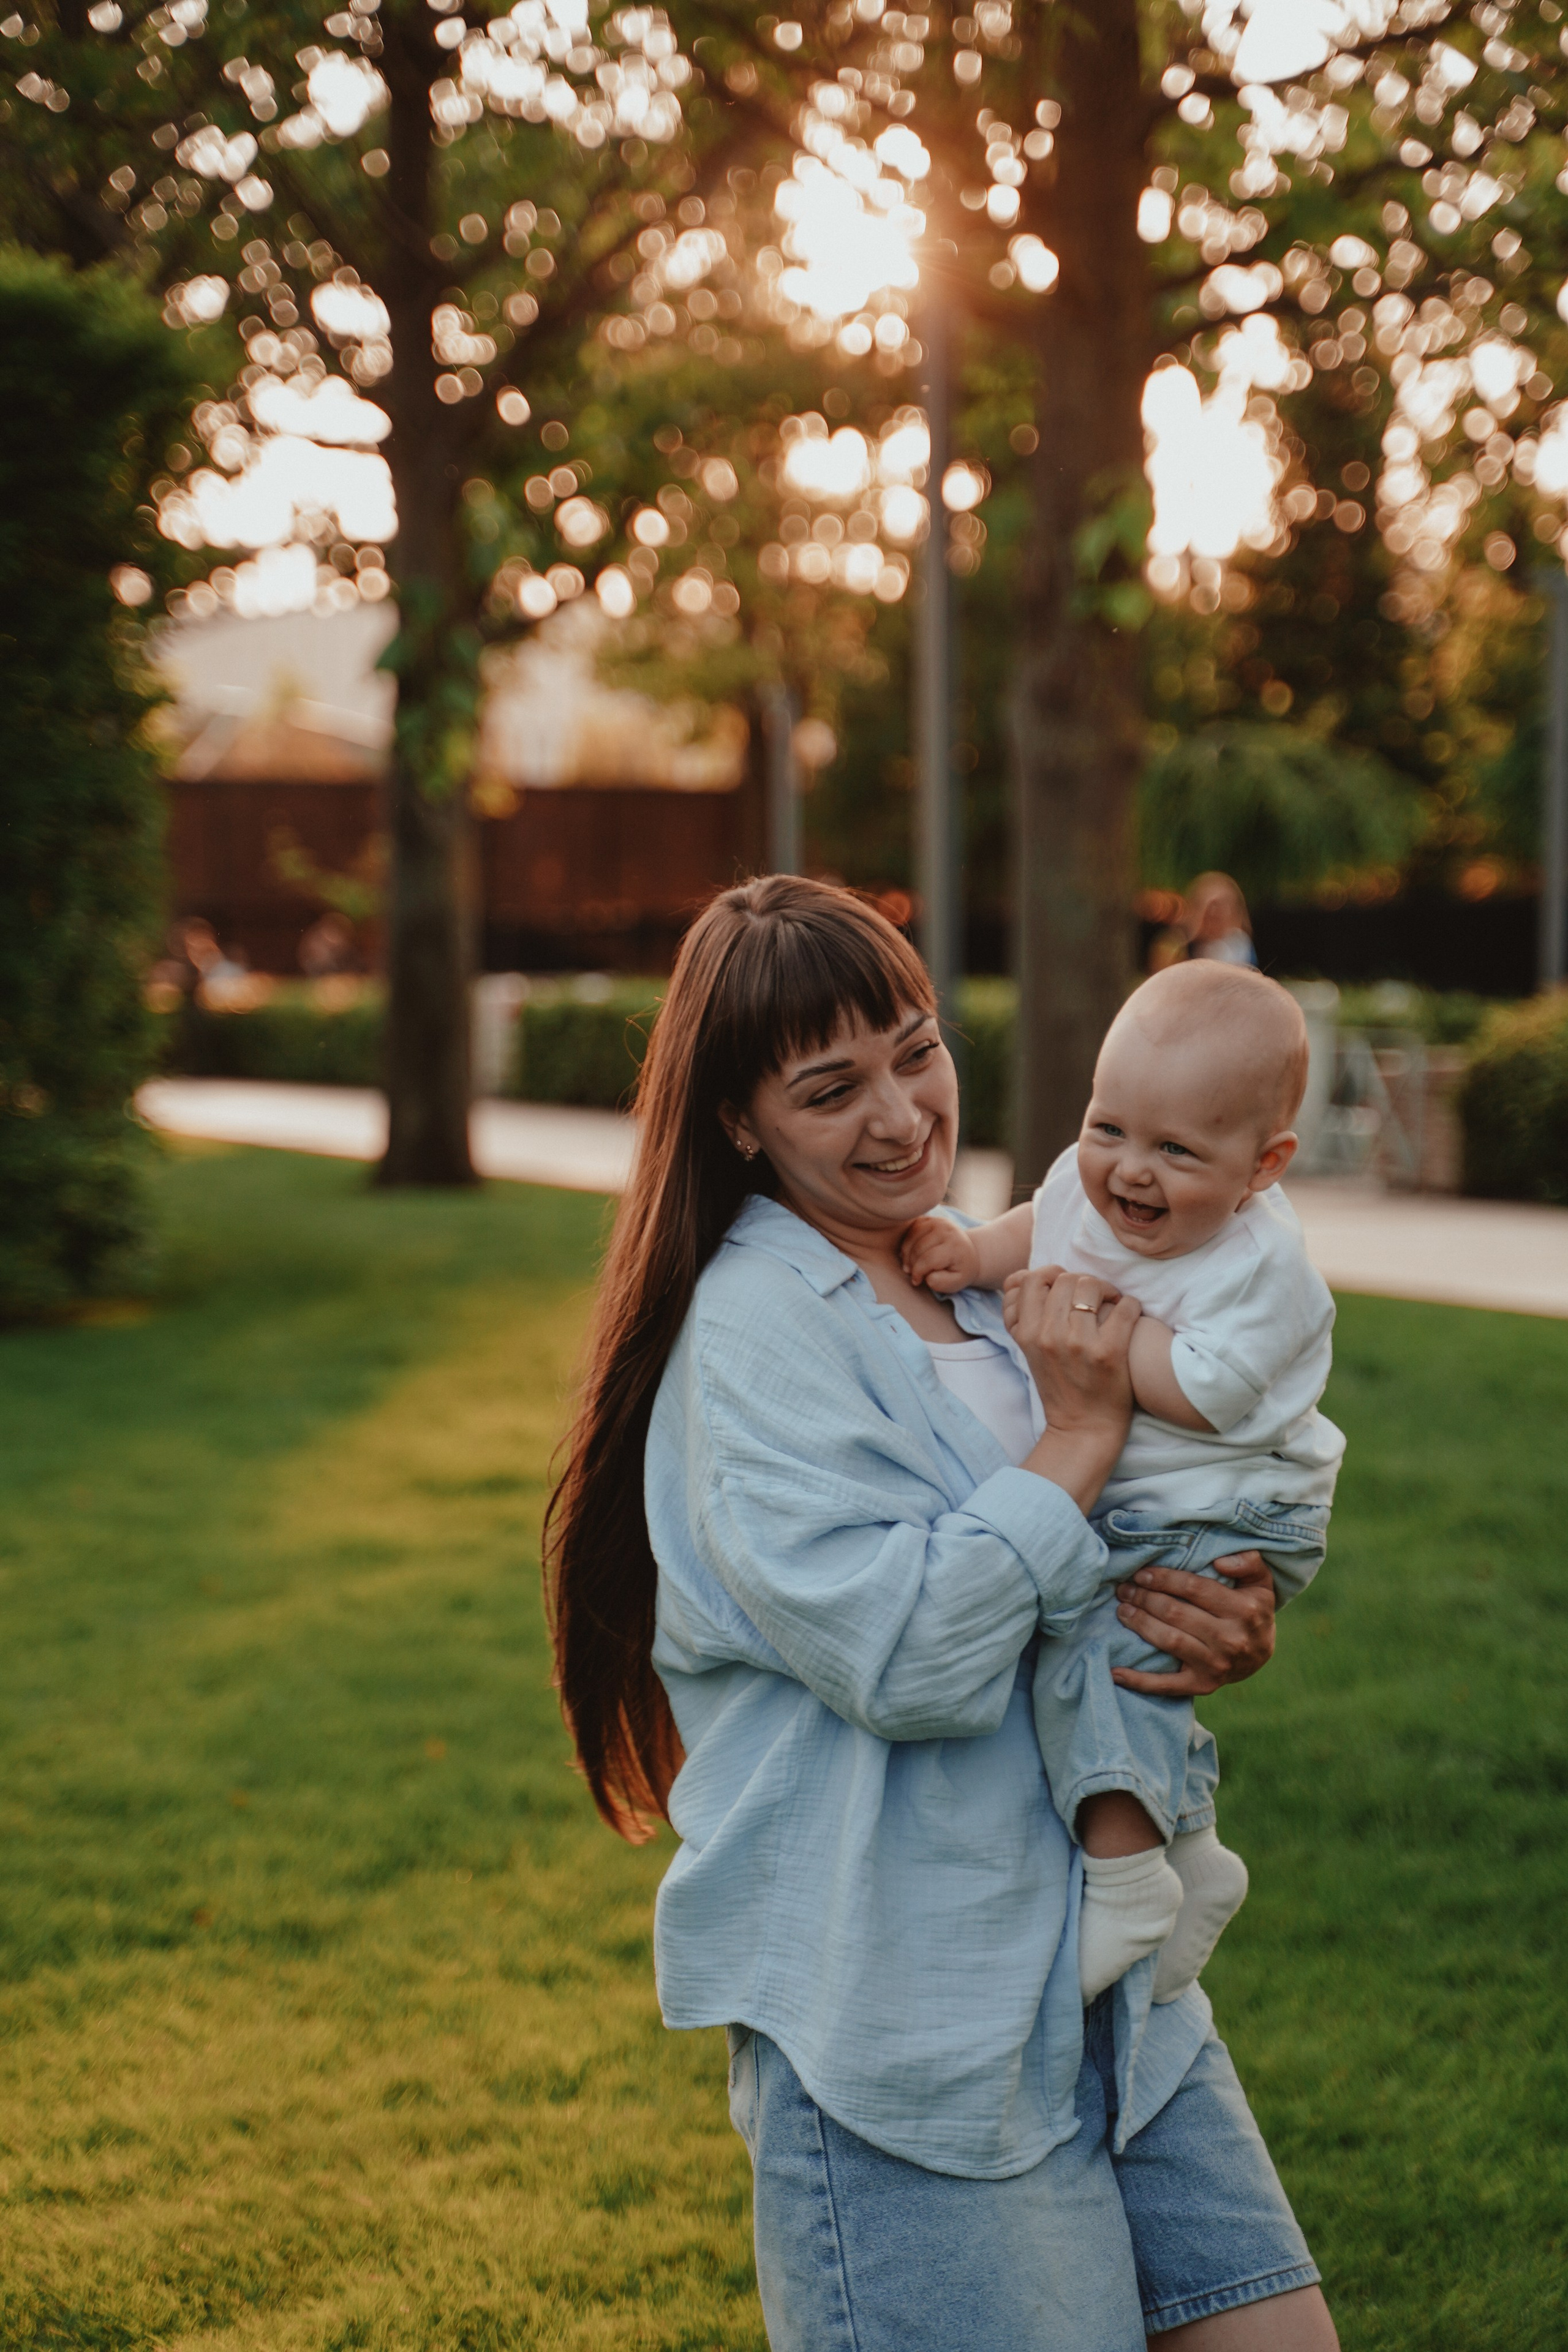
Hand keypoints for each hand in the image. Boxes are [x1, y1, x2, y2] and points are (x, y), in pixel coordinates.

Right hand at [900, 1214, 979, 1293]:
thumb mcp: (956, 1282)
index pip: (928, 1259)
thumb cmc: (959, 1269)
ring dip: (906, 1254)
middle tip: (914, 1274)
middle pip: (918, 1249)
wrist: (968, 1252)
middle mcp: (946, 1229)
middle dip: (912, 1264)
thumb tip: (927, 1276)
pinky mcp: (929, 1219)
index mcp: (955, 1246)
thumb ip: (942, 1283)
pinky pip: (910, 1230)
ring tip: (910, 1265)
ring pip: (911, 1238)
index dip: (918, 1273)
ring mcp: (937, 1221)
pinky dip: (907, 1244)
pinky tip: (911, 1254)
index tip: (917, 1281)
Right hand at [1003, 1267, 1137, 1437]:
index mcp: (1027, 1334)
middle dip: (1082, 1282)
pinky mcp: (1109, 1352)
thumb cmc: (1059, 1386)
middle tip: (1094, 1297)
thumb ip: (1020, 1313)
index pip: (1032, 1279)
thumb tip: (1018, 1277)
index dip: (1052, 1276)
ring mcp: (1079, 1344)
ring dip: (1106, 1289)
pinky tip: (1128, 1315)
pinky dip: (1130, 1306)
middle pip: (1065, 1278)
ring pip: (1091, 1285)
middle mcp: (1049, 1336)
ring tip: (1110, 1303)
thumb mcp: (1028, 1350)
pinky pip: (1125, 1306)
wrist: (1083, 1429)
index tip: (1067, 1289)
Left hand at [1110, 1552, 1276, 1697]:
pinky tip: (1116, 1672)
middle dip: (1145, 1598)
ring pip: (1169, 1641)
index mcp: (1245, 1610)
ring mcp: (1217, 1665)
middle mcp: (1231, 1640)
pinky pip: (1167, 1685)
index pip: (1195, 1588)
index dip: (1164, 1579)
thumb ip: (1249, 1562)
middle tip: (1124, 1589)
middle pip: (1176, 1613)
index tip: (1141, 1574)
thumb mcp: (1260, 1581)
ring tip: (1122, 1610)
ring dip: (1139, 1624)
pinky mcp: (1203, 1685)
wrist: (1261, 1653)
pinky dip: (1139, 1681)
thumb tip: (1220, 1561)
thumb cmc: (1253, 1608)